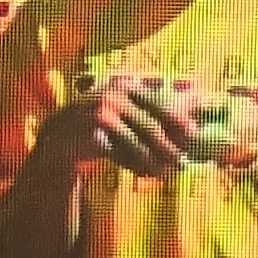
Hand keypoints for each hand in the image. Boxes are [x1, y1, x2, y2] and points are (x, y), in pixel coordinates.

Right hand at [72, 79, 204, 181]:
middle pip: (149, 125)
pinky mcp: (90, 132)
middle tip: (181, 162)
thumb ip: (154, 107)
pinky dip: (131, 164)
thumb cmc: (102, 122)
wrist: (61, 135)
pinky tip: (142, 172)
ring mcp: (100, 112)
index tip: (194, 134)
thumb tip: (196, 102)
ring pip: (135, 142)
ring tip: (163, 173)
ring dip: (151, 161)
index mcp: (126, 84)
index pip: (158, 102)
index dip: (178, 120)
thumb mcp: (126, 107)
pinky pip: (118, 153)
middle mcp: (113, 94)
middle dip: (167, 146)